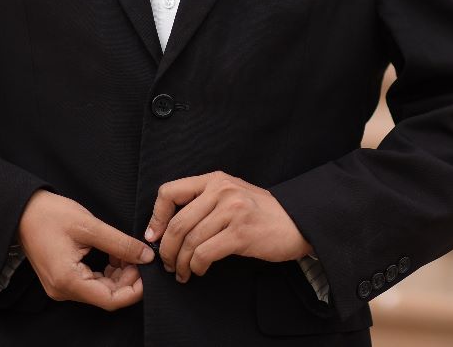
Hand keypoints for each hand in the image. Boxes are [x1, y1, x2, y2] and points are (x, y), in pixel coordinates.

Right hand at [17, 189, 153, 309]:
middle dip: (129, 278)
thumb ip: (120, 244)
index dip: (135, 289)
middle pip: (107, 295)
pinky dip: (108, 271)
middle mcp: (64, 290)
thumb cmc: (50, 215)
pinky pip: (92, 281)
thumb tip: (146, 256)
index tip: (148, 272)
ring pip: (102, 289)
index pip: (111, 300)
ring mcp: (63, 286)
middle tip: (141, 256)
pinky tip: (116, 254)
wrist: (23, 210)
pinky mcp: (64, 278)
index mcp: (68, 281)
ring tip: (128, 251)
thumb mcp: (90, 226)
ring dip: (120, 274)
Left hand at [145, 171, 312, 282]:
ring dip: (181, 263)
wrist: (297, 222)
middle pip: (178, 223)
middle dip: (167, 250)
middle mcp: (222, 191)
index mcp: (215, 180)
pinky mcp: (241, 233)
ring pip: (190, 241)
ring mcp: (232, 210)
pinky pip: (205, 253)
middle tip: (168, 264)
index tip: (154, 236)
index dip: (156, 217)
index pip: (169, 192)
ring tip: (183, 272)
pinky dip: (197, 266)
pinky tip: (200, 270)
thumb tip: (167, 227)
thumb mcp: (232, 196)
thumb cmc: (262, 213)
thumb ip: (204, 203)